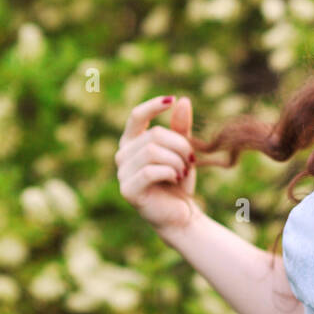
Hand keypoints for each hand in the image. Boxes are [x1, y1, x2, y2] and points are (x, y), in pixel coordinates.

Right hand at [116, 95, 199, 232]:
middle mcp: (122, 155)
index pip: (136, 116)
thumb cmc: (178, 181)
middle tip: (191, 160)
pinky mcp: (128, 190)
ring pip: (152, 151)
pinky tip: (176, 179)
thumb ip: (181, 128)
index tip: (171, 100)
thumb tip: (183, 100)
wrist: (180, 213)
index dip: (152, 105)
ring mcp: (122, 173)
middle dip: (180, 145)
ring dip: (176, 160)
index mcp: (132, 142)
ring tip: (184, 171)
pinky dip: (170, 172)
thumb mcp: (182, 151)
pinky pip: (150, 171)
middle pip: (153, 134)